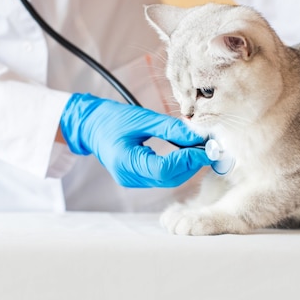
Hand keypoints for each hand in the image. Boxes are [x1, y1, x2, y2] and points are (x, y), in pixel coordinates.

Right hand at [60, 93, 210, 187]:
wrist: (90, 126)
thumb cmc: (112, 118)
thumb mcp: (142, 119)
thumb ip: (170, 128)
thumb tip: (198, 135)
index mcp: (125, 162)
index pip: (164, 169)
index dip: (188, 160)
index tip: (206, 148)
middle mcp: (129, 177)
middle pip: (169, 178)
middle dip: (192, 164)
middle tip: (209, 148)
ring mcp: (132, 180)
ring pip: (168, 180)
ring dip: (187, 167)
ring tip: (200, 149)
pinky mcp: (136, 178)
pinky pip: (162, 177)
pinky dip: (177, 167)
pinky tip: (186, 154)